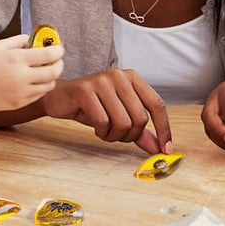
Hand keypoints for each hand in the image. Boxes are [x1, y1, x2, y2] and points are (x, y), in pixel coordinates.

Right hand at [0, 35, 64, 111]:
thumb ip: (18, 41)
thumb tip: (34, 39)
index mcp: (16, 60)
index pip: (50, 54)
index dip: (59, 49)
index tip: (58, 46)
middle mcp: (20, 78)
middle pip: (55, 71)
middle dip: (59, 63)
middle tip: (56, 59)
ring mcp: (20, 93)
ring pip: (49, 85)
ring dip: (51, 77)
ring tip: (43, 70)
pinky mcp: (17, 104)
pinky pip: (38, 95)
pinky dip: (40, 87)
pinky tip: (32, 80)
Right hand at [40, 69, 171, 154]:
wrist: (60, 98)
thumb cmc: (92, 106)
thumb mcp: (119, 117)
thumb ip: (140, 131)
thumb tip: (158, 149)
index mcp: (133, 78)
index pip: (157, 105)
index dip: (164, 129)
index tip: (165, 150)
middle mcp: (120, 75)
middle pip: (140, 118)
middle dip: (130, 135)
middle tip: (118, 136)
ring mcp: (102, 80)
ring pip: (123, 122)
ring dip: (114, 136)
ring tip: (105, 132)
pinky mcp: (85, 90)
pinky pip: (103, 122)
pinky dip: (102, 132)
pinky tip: (97, 129)